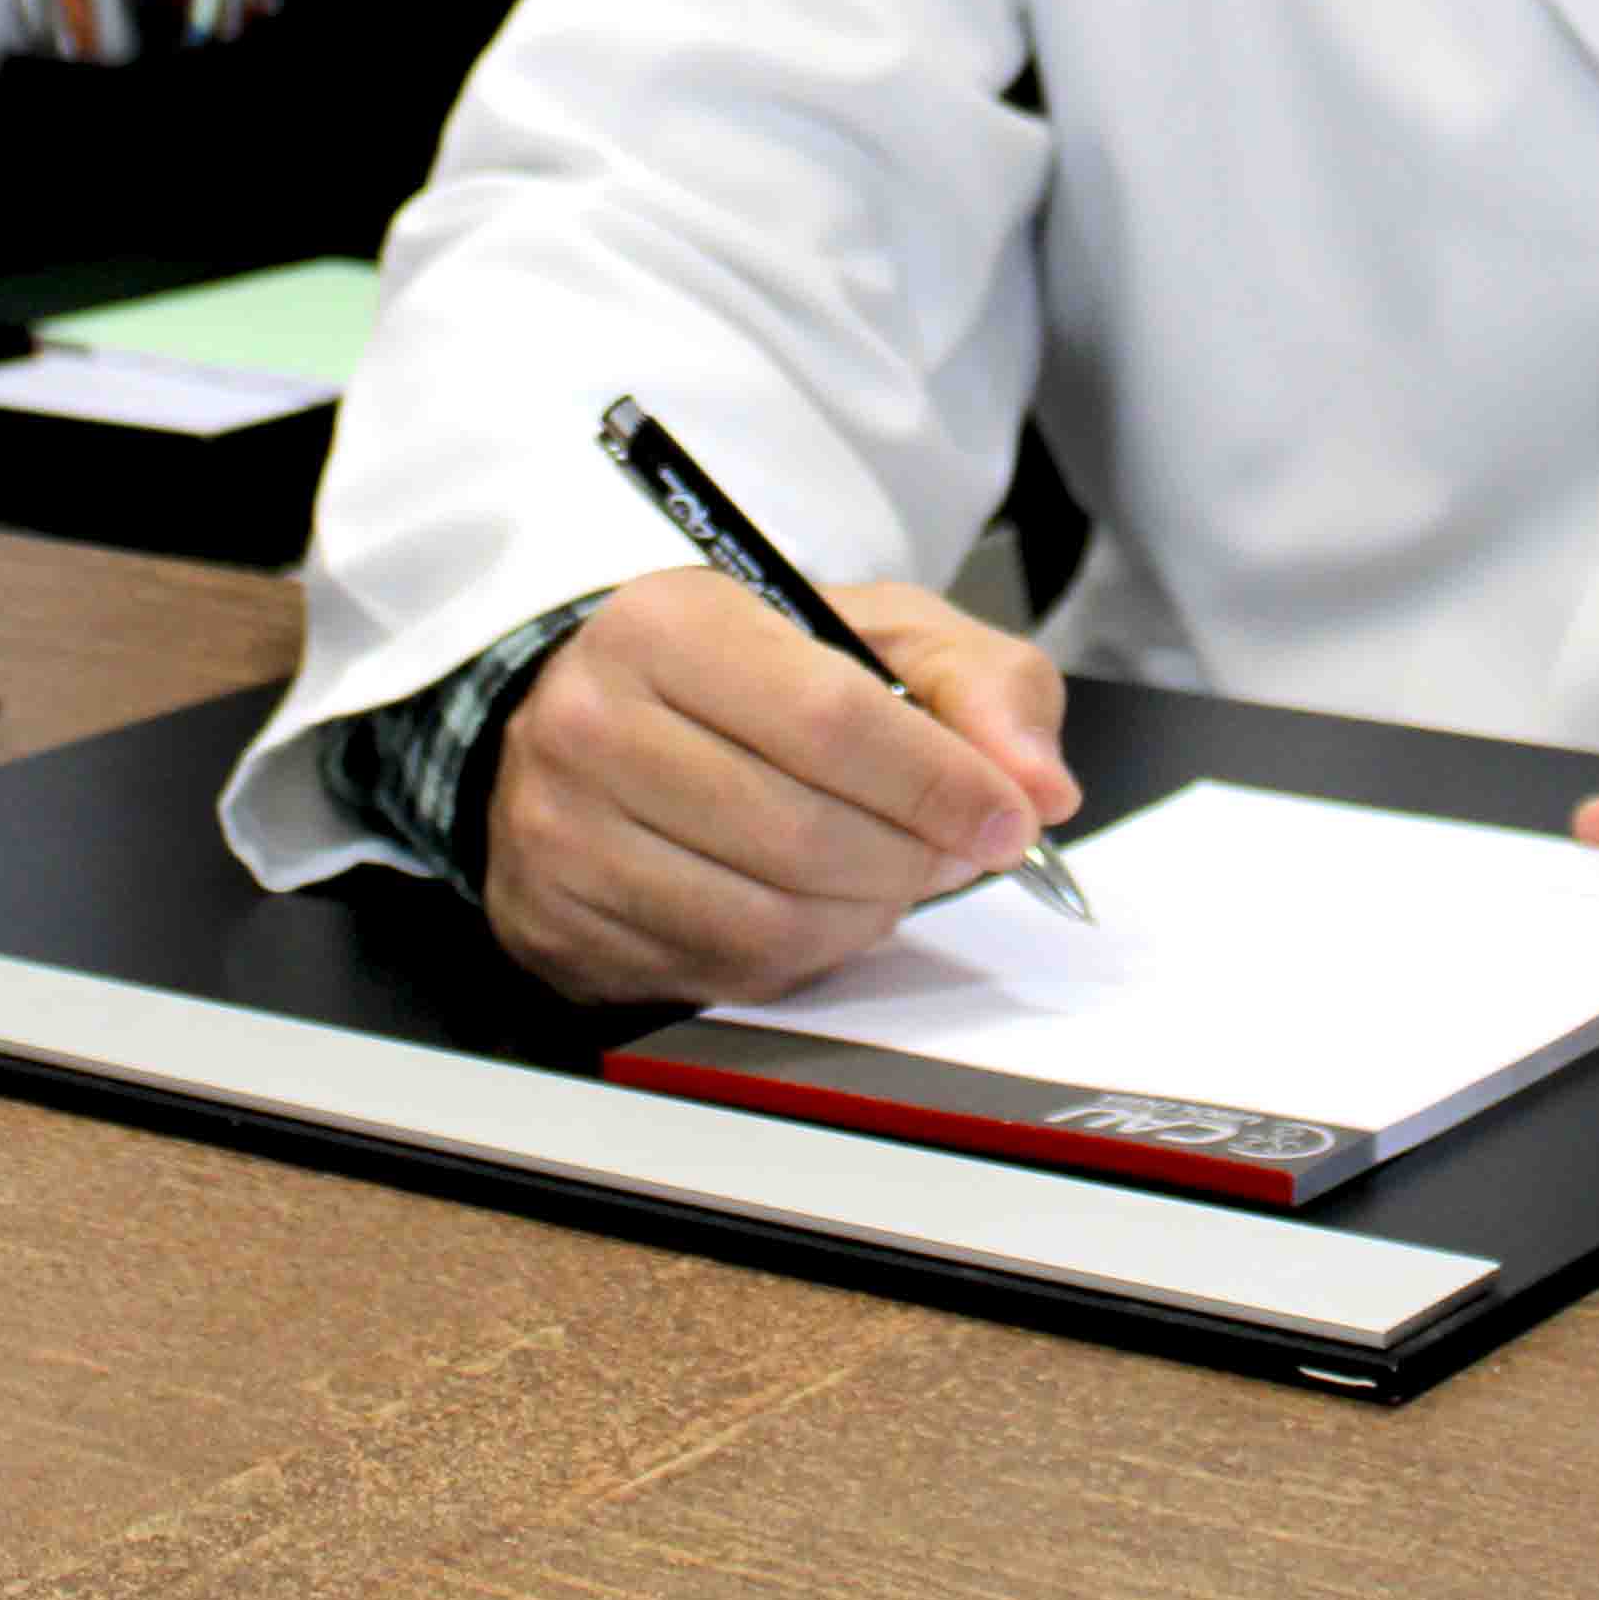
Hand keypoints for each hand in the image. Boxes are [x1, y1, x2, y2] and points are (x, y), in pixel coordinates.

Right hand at [478, 567, 1079, 1005]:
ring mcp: (562, 834)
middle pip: (803, 834)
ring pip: (766, 920)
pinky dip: (801, 956)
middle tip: (952, 851)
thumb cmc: (749, 671)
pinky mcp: (559, 924)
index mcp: (668, 625)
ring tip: (886, 874)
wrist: (599, 718)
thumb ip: (980, 685)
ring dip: (865, 916)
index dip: (941, 783)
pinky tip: (816, 906)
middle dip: (911, 859)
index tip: (1008, 817)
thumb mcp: (874, 631)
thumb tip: (1040, 787)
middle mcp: (592, 725)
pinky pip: (722, 974)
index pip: (832, 719)